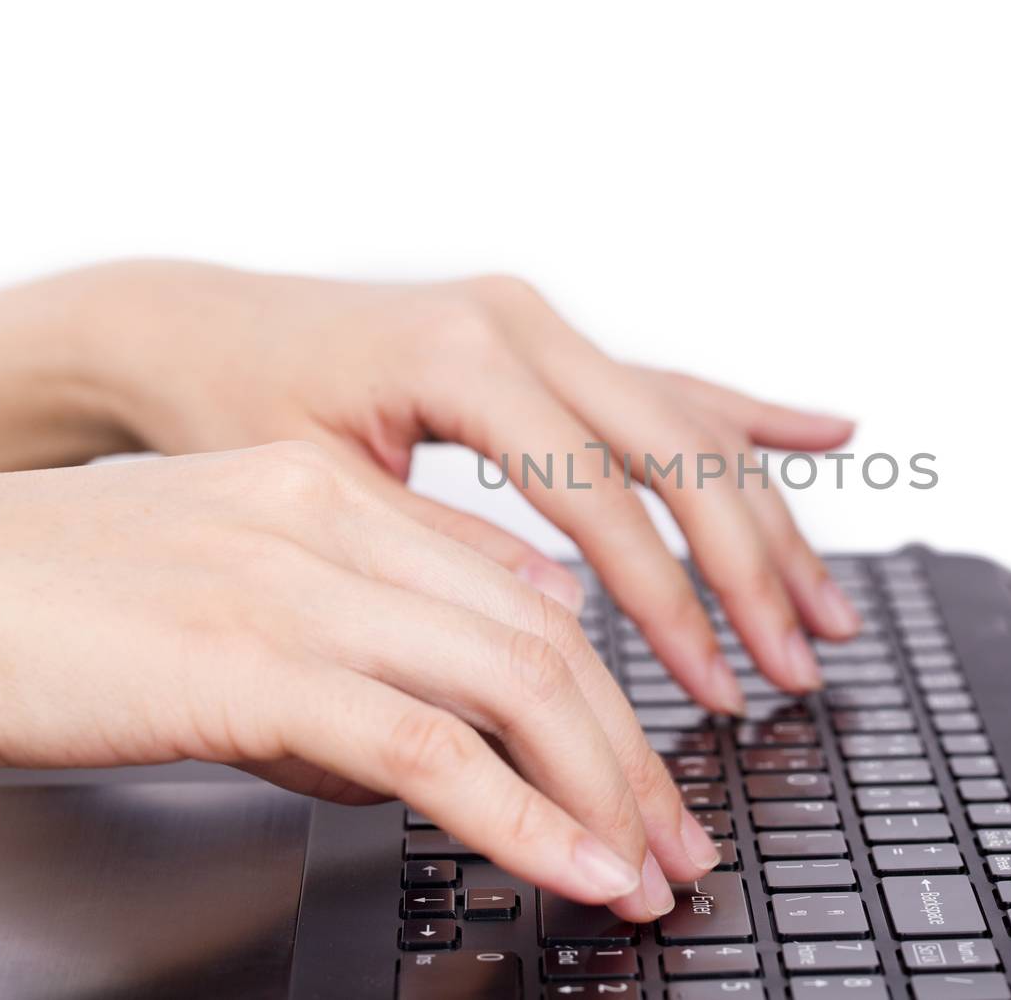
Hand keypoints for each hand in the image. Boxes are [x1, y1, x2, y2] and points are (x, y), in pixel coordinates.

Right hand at [0, 443, 718, 918]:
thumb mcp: (227, 587)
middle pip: (542, 637)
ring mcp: (297, 585)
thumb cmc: (43, 600)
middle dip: (629, 750)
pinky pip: (429, 746)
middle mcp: (334, 523)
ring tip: (647, 870)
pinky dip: (526, 818)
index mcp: (334, 495)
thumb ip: (356, 624)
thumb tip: (466, 697)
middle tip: (674, 836)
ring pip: (513, 682)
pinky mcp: (252, 663)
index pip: (519, 593)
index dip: (605, 689)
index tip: (640, 765)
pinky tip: (577, 868)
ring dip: (603, 789)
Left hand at [68, 260, 862, 710]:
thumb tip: (563, 620)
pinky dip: (751, 419)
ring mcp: (543, 324)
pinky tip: (828, 434)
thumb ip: (441, 551)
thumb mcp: (313, 494)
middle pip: (680, 453)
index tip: (715, 686)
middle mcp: (521, 325)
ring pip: (692, 423)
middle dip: (750, 572)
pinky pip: (670, 383)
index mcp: (463, 360)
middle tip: (798, 666)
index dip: (671, 603)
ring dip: (769, 520)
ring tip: (827, 608)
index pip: (603, 498)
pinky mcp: (549, 339)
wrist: (183, 328)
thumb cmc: (226, 409)